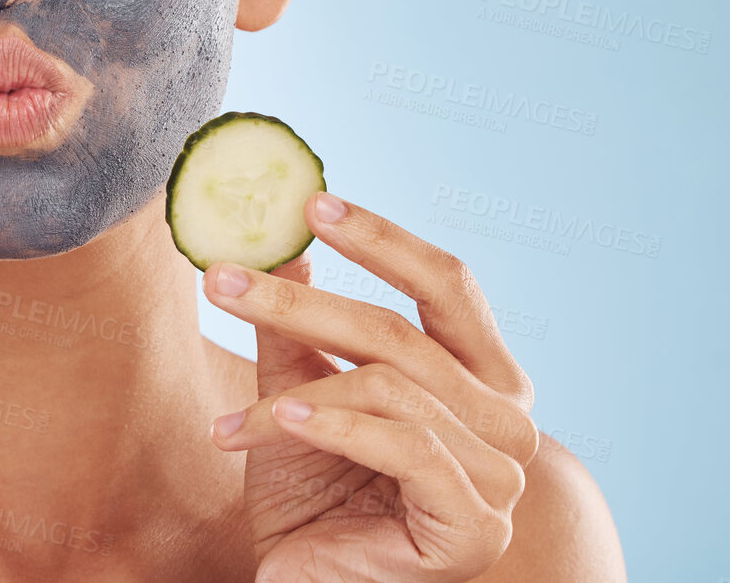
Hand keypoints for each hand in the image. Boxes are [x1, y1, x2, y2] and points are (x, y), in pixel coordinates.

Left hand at [205, 193, 538, 582]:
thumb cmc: (315, 502)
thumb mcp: (299, 398)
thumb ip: (299, 330)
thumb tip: (286, 242)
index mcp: (481, 378)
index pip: (447, 285)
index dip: (383, 239)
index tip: (312, 204)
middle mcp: (507, 421)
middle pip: (399, 333)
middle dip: (301, 302)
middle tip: (222, 278)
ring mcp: (499, 477)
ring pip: (389, 387)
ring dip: (293, 386)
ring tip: (226, 407)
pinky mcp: (474, 525)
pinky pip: (402, 447)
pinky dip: (332, 427)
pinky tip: (274, 424)